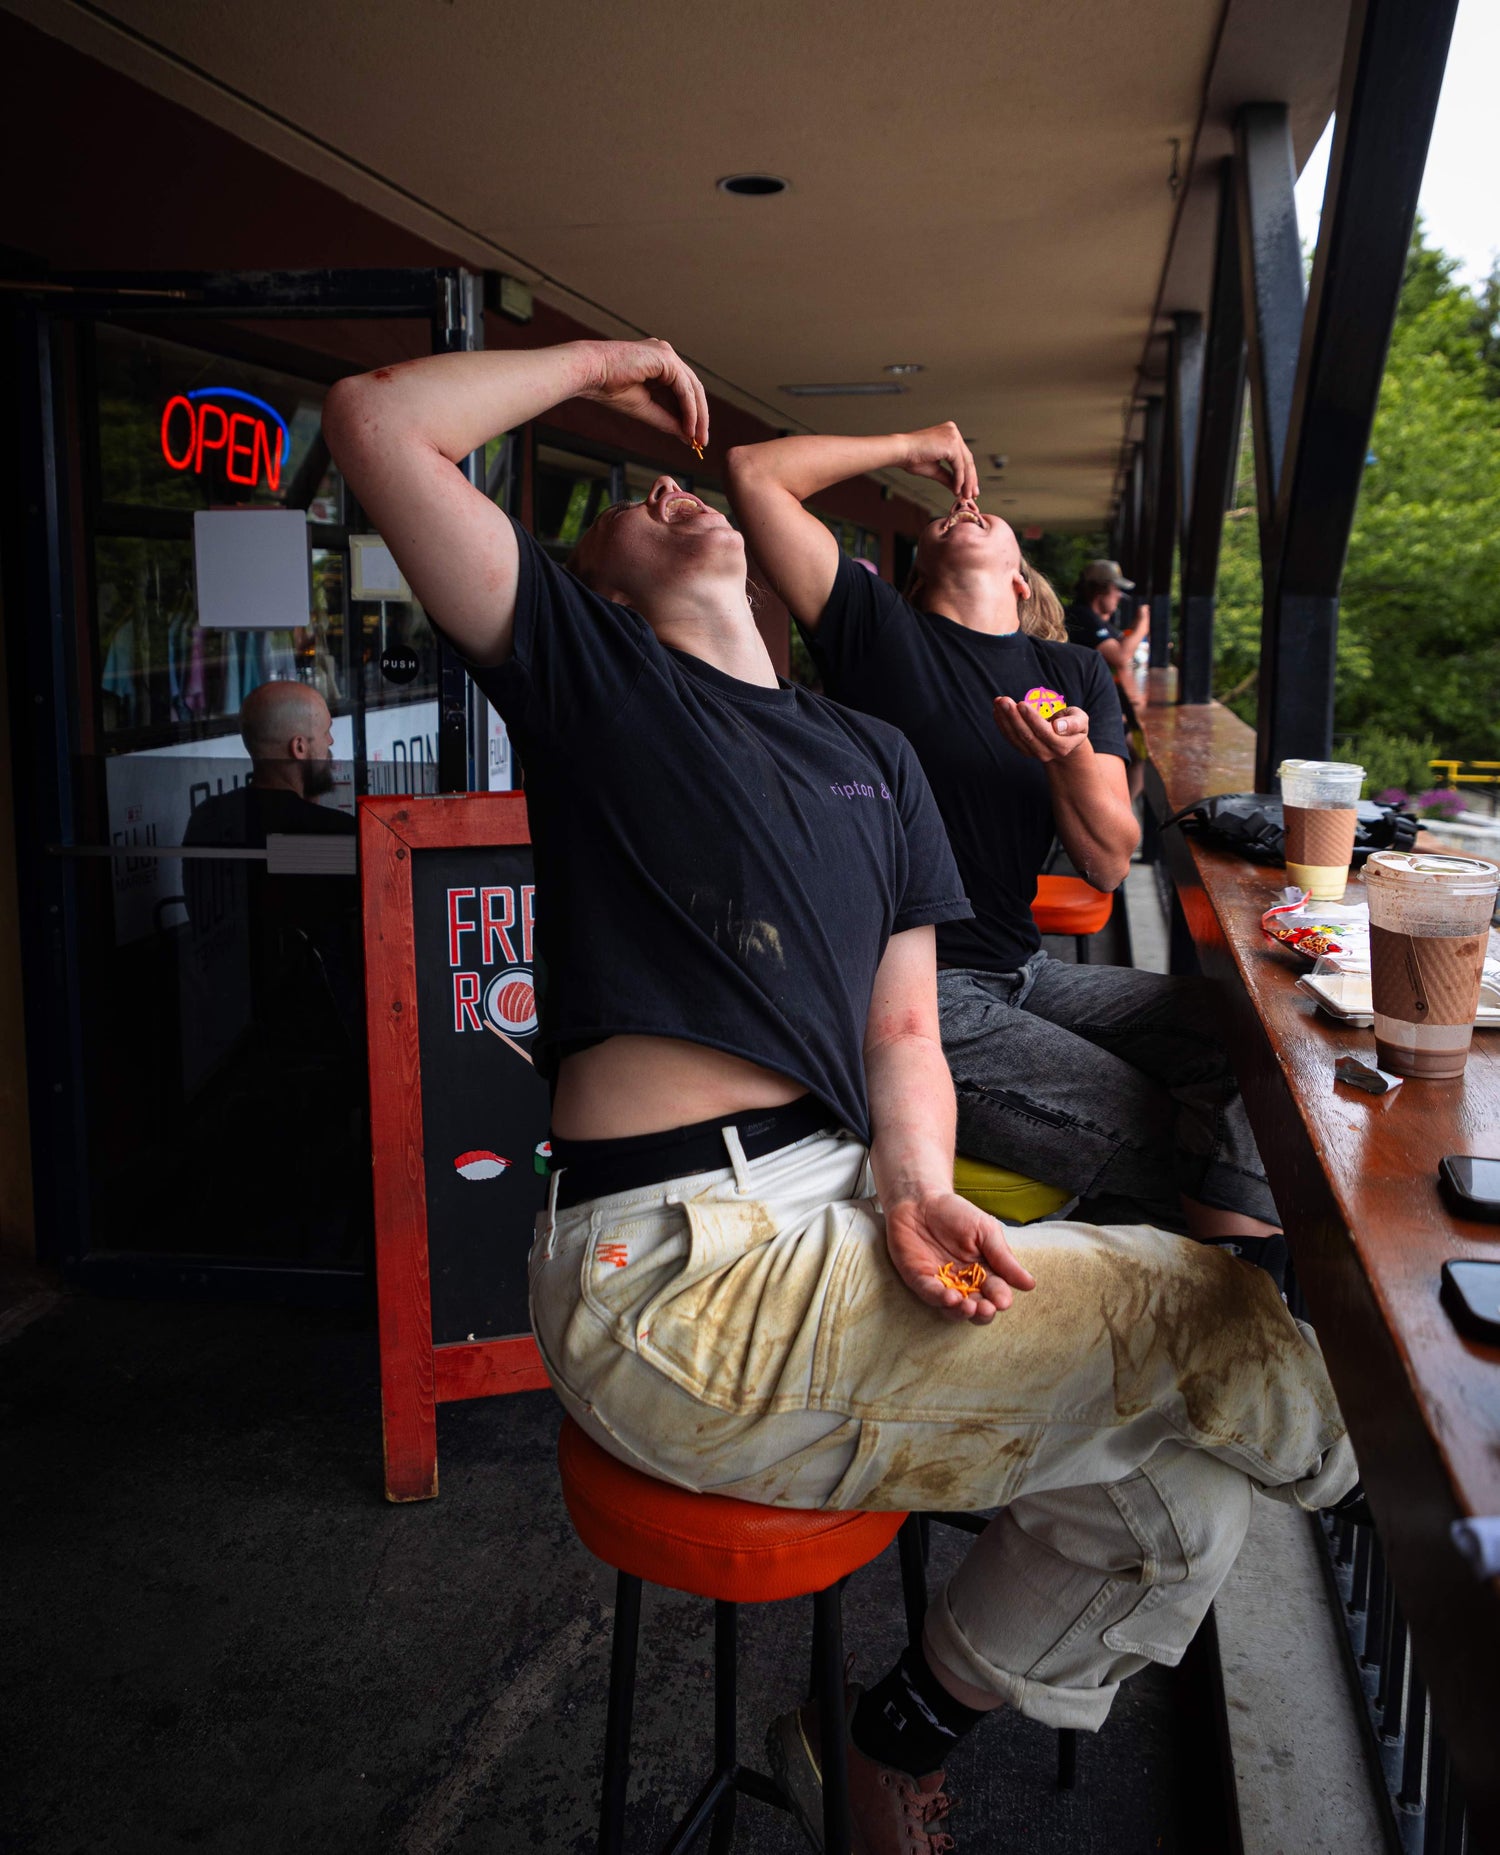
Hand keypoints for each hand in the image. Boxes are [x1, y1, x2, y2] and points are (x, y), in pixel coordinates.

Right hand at [576, 339, 708, 450]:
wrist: (590, 372)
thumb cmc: (608, 387)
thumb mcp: (644, 409)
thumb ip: (667, 420)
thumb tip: (687, 436)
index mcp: (660, 365)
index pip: (684, 391)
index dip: (692, 415)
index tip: (694, 438)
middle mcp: (666, 356)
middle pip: (693, 389)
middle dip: (700, 417)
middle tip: (702, 442)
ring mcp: (667, 354)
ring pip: (693, 388)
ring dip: (698, 416)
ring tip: (697, 438)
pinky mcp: (666, 358)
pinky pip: (684, 389)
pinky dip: (689, 410)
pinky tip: (688, 428)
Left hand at [884, 1190, 1034, 1322]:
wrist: (921, 1199)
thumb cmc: (956, 1213)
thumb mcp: (986, 1231)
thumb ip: (1004, 1258)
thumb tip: (1030, 1285)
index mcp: (984, 1272)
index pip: (996, 1292)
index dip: (1000, 1298)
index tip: (1003, 1301)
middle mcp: (964, 1283)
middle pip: (977, 1307)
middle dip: (983, 1312)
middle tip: (986, 1308)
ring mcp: (941, 1284)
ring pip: (953, 1309)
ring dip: (962, 1312)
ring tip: (969, 1306)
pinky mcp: (920, 1279)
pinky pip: (930, 1294)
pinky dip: (940, 1298)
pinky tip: (951, 1297)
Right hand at [900, 422, 978, 501]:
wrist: (901, 451)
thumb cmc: (911, 457)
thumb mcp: (934, 469)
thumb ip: (948, 477)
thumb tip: (958, 488)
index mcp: (949, 433)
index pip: (963, 456)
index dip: (967, 473)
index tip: (969, 487)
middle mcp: (953, 432)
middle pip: (967, 459)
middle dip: (970, 479)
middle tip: (972, 494)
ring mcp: (953, 436)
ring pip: (966, 463)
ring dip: (966, 482)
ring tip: (965, 496)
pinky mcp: (952, 444)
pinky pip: (959, 466)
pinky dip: (959, 480)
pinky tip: (957, 490)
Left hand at [993, 696, 1091, 762]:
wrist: (1066, 741)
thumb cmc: (1074, 725)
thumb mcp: (1081, 721)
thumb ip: (1074, 723)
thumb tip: (1058, 726)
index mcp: (1061, 746)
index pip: (1044, 732)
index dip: (1031, 719)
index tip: (1021, 704)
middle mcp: (1046, 753)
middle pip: (1027, 735)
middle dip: (1013, 717)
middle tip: (1004, 701)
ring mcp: (1033, 753)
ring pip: (1016, 737)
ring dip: (1004, 719)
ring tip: (998, 702)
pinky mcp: (1023, 749)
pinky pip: (1010, 738)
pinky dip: (1002, 725)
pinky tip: (996, 711)